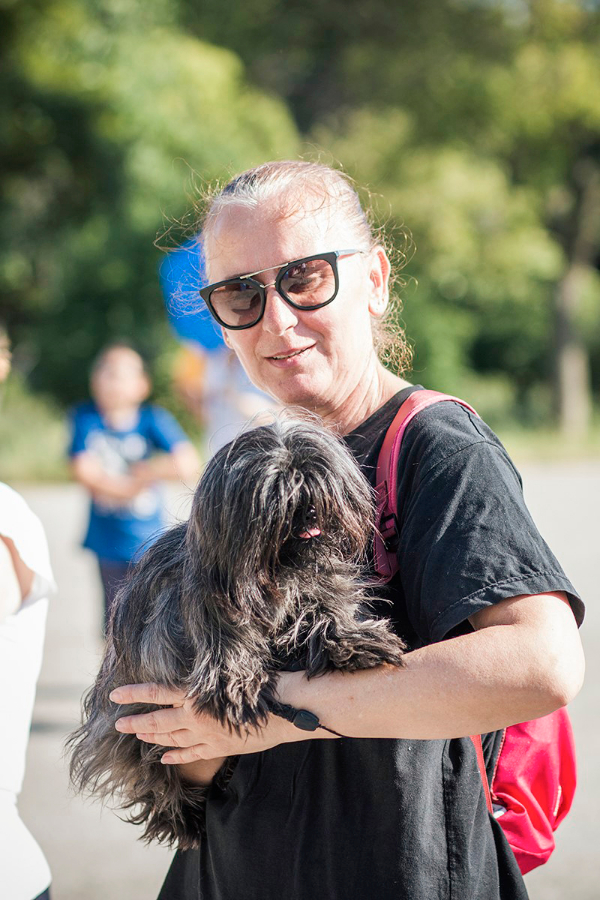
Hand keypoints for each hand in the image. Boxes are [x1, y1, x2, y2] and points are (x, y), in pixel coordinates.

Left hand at [110, 683, 295, 764]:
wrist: (284, 709)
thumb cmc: (259, 683)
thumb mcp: (227, 674)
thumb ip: (203, 679)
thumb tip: (183, 674)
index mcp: (197, 695)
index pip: (157, 693)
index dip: (134, 694)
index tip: (114, 695)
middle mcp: (197, 717)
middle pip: (158, 722)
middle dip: (135, 722)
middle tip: (118, 725)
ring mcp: (207, 735)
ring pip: (171, 739)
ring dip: (153, 738)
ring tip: (138, 736)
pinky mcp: (219, 747)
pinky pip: (192, 754)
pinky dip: (177, 756)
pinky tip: (165, 758)